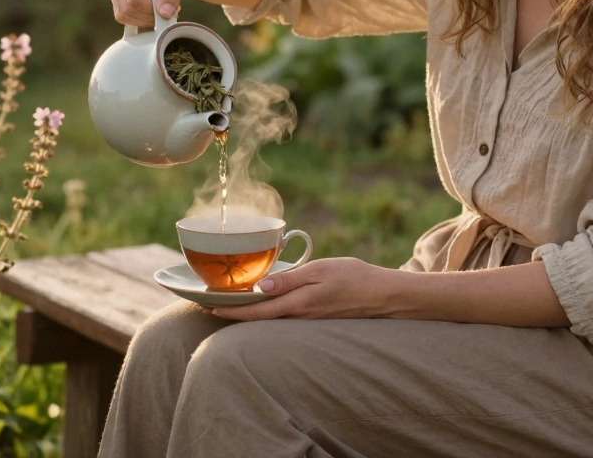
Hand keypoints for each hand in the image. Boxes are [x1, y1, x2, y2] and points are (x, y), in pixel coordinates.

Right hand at [108, 0, 200, 26]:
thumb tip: (164, 14)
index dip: (152, 11)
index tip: (171, 7)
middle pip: (126, 9)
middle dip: (149, 16)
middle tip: (167, 9)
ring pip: (122, 15)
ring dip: (144, 19)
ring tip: (160, 7)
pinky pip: (122, 15)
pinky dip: (138, 18)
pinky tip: (151, 9)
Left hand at [208, 257, 398, 320]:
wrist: (384, 296)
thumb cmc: (354, 277)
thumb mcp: (321, 271)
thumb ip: (289, 280)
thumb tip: (259, 288)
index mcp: (298, 305)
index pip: (255, 312)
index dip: (229, 311)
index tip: (207, 307)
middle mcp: (299, 317)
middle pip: (258, 319)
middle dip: (233, 313)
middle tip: (207, 305)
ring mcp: (307, 321)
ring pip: (269, 319)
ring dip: (247, 313)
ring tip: (225, 303)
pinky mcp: (314, 319)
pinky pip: (283, 317)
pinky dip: (266, 311)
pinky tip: (259, 303)